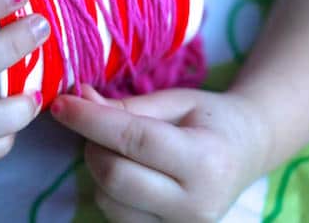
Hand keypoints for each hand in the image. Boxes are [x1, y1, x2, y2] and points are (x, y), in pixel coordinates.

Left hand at [51, 86, 269, 221]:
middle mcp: (196, 204)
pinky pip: (118, 217)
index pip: (133, 139)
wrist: (246, 153)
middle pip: (115, 177)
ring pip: (109, 202)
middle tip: (95, 125)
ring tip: (118, 149)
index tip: (61, 103)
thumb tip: (79, 98)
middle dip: (92, 146)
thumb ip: (127, 106)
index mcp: (205, 159)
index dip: (90, 120)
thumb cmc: (211, 120)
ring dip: (99, 170)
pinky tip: (127, 171)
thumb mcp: (175, 101)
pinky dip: (110, 191)